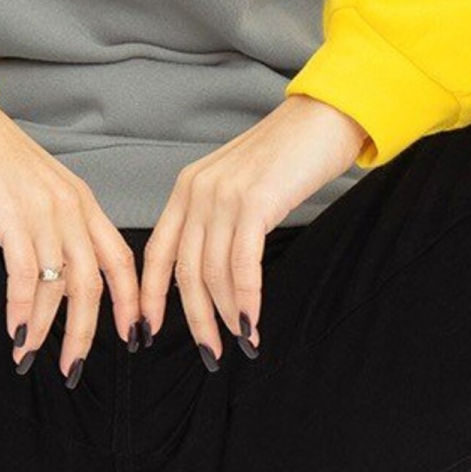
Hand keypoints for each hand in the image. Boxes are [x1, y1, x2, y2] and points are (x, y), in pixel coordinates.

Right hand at [0, 101, 142, 381]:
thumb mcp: (41, 190)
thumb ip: (58, 224)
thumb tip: (57, 273)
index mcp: (84, 203)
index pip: (121, 260)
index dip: (131, 301)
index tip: (135, 335)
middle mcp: (72, 209)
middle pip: (93, 284)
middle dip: (85, 332)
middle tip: (73, 367)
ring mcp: (44, 213)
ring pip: (58, 286)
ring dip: (45, 328)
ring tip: (29, 356)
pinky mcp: (13, 218)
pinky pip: (24, 275)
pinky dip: (21, 309)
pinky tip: (16, 332)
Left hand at [139, 95, 369, 366]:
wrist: (323, 117)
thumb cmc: (288, 156)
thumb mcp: (239, 186)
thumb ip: (219, 219)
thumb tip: (214, 272)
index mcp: (187, 189)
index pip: (156, 252)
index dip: (150, 296)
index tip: (147, 331)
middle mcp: (197, 192)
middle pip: (183, 271)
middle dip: (195, 319)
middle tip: (209, 354)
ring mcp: (223, 196)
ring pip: (213, 272)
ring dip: (226, 316)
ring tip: (240, 343)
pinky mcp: (254, 202)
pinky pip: (242, 264)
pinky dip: (246, 299)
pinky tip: (251, 323)